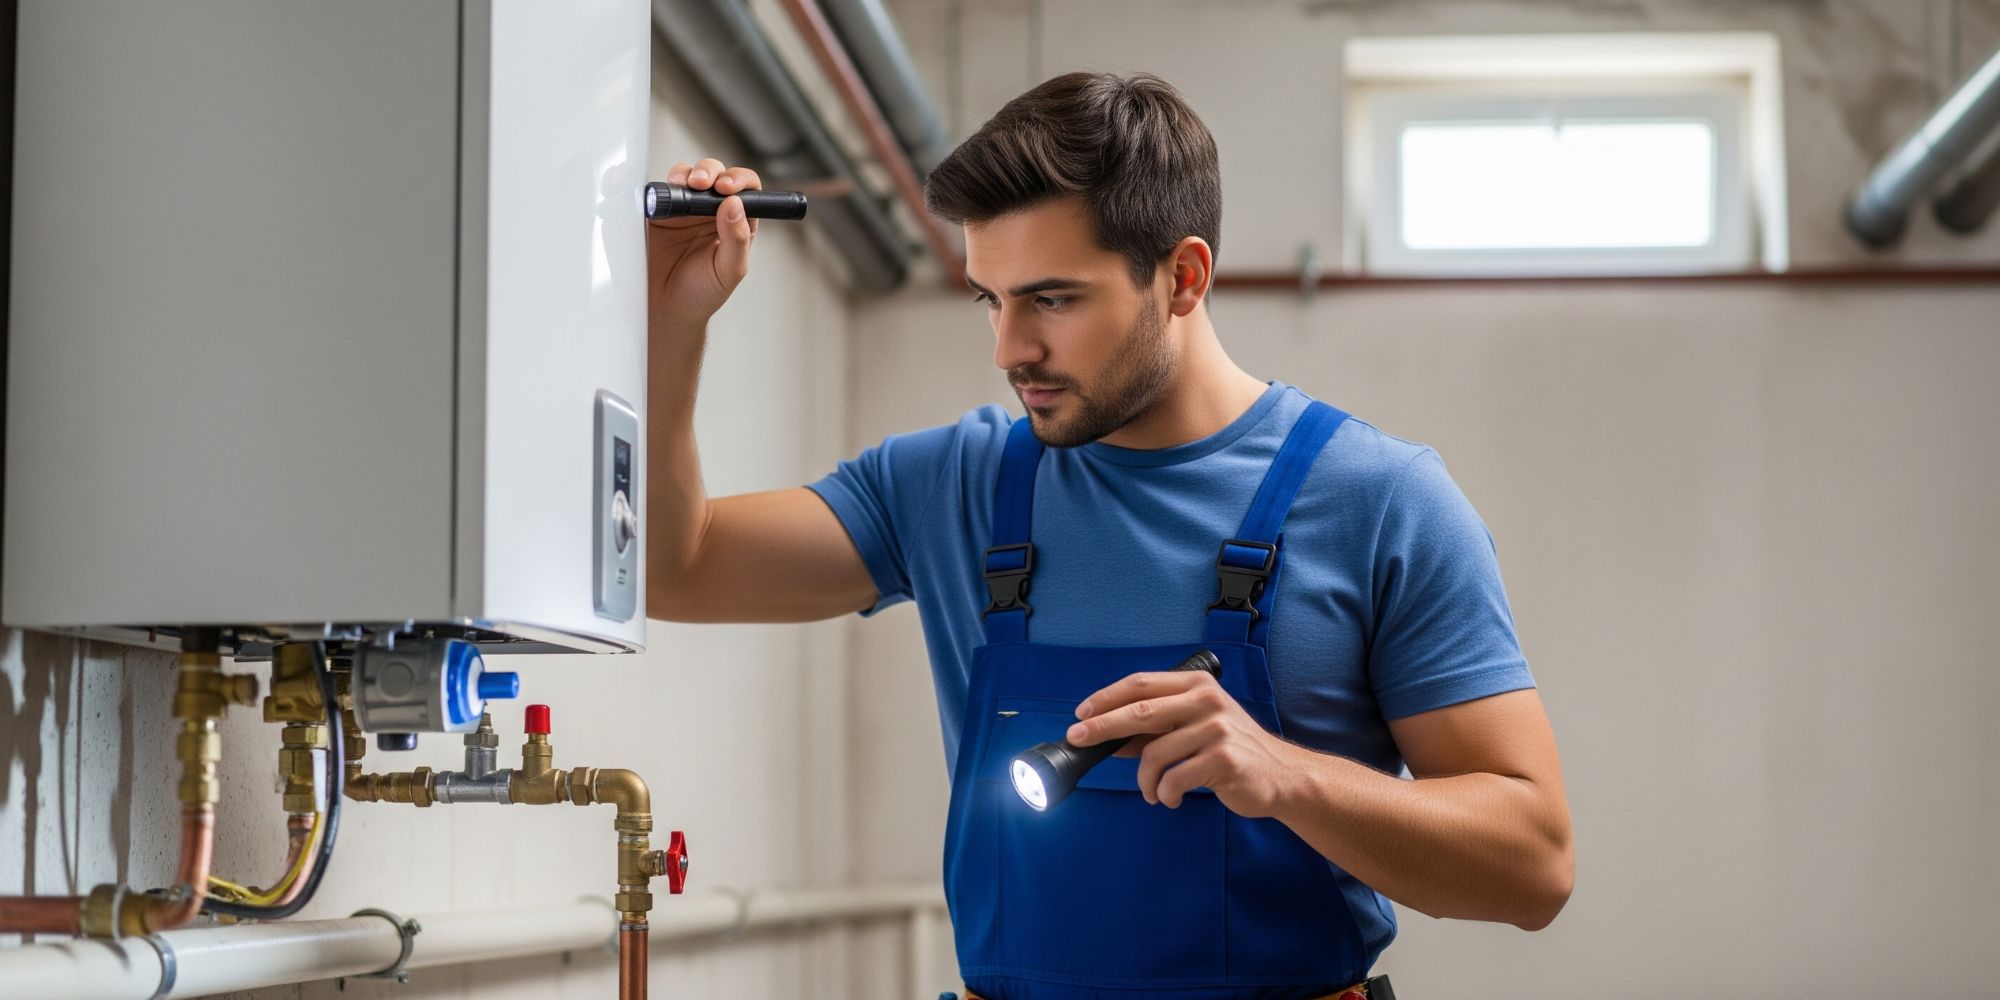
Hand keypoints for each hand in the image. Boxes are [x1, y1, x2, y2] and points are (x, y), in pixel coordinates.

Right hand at [647, 158, 761, 333]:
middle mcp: (709, 210)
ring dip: (684, 174)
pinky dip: (656, 185)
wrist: (664, 310)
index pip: (745, 189)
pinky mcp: (655, 212)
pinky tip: (658, 193)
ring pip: (685, 176)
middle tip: (701, 184)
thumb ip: (737, 239)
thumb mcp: (728, 270)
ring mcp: (682, 209)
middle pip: (714, 174)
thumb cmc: (701, 294)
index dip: (739, 180)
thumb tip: (735, 204)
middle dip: (709, 171)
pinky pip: (655, 191)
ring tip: (682, 187)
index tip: (727, 188)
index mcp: (735, 221)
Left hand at [1068, 669, 1307, 817]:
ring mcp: (1217, 728)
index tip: (1081, 714)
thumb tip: (1105, 737)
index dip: (1106, 698)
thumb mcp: (1192, 728)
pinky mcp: (1224, 758)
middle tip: (1078, 740)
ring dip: (1144, 781)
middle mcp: (1206, 700)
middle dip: (1102, 727)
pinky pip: (1174, 779)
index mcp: (1196, 684)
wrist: (1281, 775)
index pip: (1140, 684)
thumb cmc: (1230, 750)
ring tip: (1152, 792)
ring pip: (1154, 753)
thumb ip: (1154, 730)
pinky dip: (1164, 794)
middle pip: (1140, 711)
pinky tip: (1171, 798)